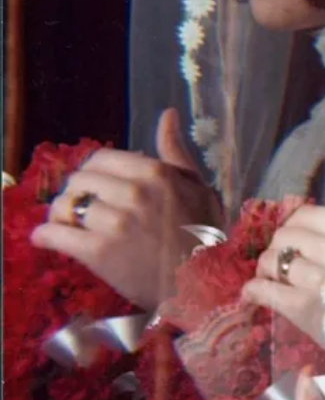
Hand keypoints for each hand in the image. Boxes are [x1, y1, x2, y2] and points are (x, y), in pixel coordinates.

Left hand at [31, 108, 223, 309]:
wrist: (202, 285)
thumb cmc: (205, 235)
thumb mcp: (199, 187)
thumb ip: (177, 152)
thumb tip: (167, 114)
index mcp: (156, 173)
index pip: (100, 159)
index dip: (93, 173)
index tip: (97, 188)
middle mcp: (135, 192)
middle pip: (78, 180)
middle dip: (75, 194)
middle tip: (81, 209)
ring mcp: (116, 222)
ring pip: (65, 205)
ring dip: (59, 215)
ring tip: (66, 225)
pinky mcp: (100, 252)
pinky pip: (55, 234)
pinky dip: (44, 236)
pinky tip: (48, 239)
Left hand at [243, 165, 324, 392]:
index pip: (308, 215)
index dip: (297, 223)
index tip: (298, 235)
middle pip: (286, 236)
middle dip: (279, 244)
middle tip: (284, 255)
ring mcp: (318, 283)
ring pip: (274, 261)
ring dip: (266, 266)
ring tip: (270, 273)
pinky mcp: (305, 313)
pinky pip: (267, 291)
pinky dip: (254, 290)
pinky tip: (253, 292)